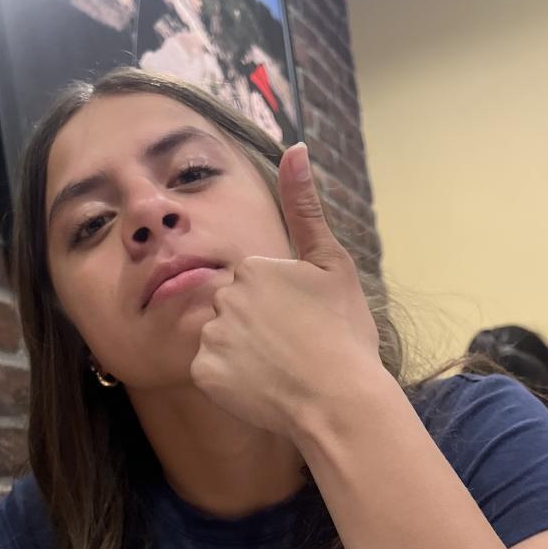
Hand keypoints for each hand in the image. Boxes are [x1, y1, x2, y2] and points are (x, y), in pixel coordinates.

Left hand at [190, 143, 383, 436]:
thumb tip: (295, 148)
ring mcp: (212, 335)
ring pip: (219, 341)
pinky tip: (259, 388)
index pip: (253, 285)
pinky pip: (209, 373)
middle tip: (291, 351)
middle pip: (231, 310)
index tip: (302, 327)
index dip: (278, 309)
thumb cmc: (344, 335)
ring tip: (278, 372)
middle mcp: (225, 294)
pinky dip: (228, 383)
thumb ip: (306, 207)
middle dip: (254, 328)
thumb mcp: (333, 265)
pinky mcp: (203, 372)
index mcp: (254, 266)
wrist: (340, 401)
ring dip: (241, 355)